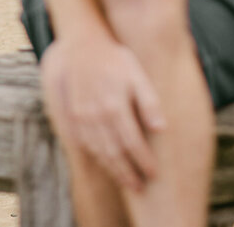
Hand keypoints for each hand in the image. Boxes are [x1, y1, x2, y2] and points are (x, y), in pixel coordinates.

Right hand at [39, 34, 165, 192]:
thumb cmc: (115, 60)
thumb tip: (161, 130)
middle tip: (140, 188)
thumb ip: (149, 102)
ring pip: (97, 150)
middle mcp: (95, 115)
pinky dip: (96, 156)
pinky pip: (83, 142)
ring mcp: (81, 116)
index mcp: (115, 106)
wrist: (83, 46)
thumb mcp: (137, 75)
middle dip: (127, 172)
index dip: (143, 161)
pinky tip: (105, 162)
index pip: (132, 142)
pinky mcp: (72, 115)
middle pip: (113, 152)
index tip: (154, 175)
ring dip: (112, 168)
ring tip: (125, 181)